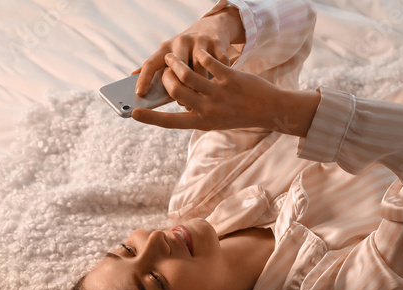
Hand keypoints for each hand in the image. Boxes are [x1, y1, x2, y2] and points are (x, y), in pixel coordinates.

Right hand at [132, 49, 319, 135]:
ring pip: (188, 75)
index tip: (133, 114)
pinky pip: (209, 63)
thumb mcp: (214, 118)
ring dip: (176, 63)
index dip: (151, 119)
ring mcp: (220, 94)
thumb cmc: (236, 113)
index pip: (170, 123)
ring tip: (172, 57)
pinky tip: (199, 53)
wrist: (268, 109)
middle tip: (164, 71)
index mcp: (201, 123)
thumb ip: (193, 110)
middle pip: (176, 92)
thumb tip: (172, 95)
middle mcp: (209, 111)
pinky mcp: (230, 79)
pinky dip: (201, 56)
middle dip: (166, 78)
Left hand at [134, 5, 242, 95]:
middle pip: (176, 68)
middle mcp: (181, 41)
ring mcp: (200, 41)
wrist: (211, 29)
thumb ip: (154, 66)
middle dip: (178, 87)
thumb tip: (131, 76)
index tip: (139, 94)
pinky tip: (217, 86)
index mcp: (166, 48)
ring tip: (198, 100)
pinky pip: (217, 65)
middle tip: (179, 103)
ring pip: (198, 69)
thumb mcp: (169, 53)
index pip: (151, 63)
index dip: (144, 78)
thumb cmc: (186, 50)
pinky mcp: (217, 43)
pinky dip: (217, 77)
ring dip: (198, 87)